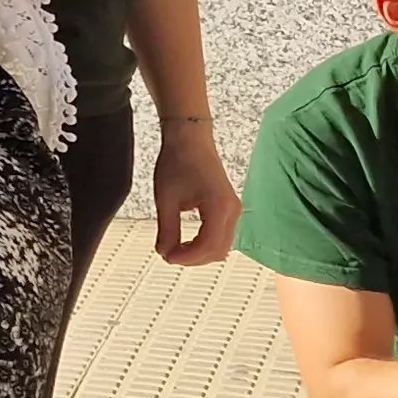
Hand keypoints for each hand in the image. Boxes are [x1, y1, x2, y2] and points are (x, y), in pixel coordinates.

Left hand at [149, 122, 239, 264]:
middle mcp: (233, 211)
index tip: (167, 257)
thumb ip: (167, 230)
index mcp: (219, 208)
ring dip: (200, 253)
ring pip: (222, 246)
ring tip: (176, 249)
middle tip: (169, 255)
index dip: (187, 257)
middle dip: (194, 258)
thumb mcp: (166, 199)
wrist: (189, 139)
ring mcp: (233, 209)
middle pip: (219, 251)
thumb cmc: (178, 162)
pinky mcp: (228, 207)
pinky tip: (187, 241)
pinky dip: (206, 243)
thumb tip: (164, 253)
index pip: (208, 247)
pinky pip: (222, 235)